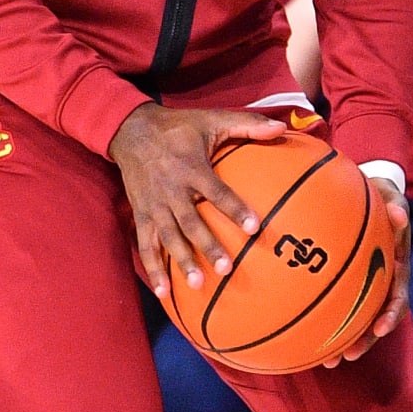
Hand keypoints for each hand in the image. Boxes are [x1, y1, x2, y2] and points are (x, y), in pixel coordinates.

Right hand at [109, 104, 284, 298]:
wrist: (130, 129)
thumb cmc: (178, 127)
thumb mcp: (211, 119)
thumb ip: (247, 124)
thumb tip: (281, 127)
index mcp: (191, 168)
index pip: (216, 192)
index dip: (234, 209)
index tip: (254, 227)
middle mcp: (172, 189)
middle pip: (190, 221)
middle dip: (207, 245)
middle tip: (226, 268)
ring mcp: (154, 204)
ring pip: (168, 236)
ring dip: (182, 260)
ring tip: (197, 284)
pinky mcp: (141, 213)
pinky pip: (145, 244)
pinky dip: (152, 269)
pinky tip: (163, 292)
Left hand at [321, 178, 410, 366]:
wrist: (368, 192)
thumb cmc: (379, 194)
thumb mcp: (390, 195)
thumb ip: (396, 203)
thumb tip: (400, 215)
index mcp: (395, 266)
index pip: (397, 296)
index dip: (390, 315)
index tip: (379, 329)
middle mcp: (381, 281)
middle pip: (375, 320)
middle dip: (363, 341)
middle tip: (345, 357)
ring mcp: (363, 283)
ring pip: (355, 318)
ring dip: (344, 340)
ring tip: (325, 361)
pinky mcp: (345, 279)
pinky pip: (333, 300)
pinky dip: (321, 315)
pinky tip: (300, 328)